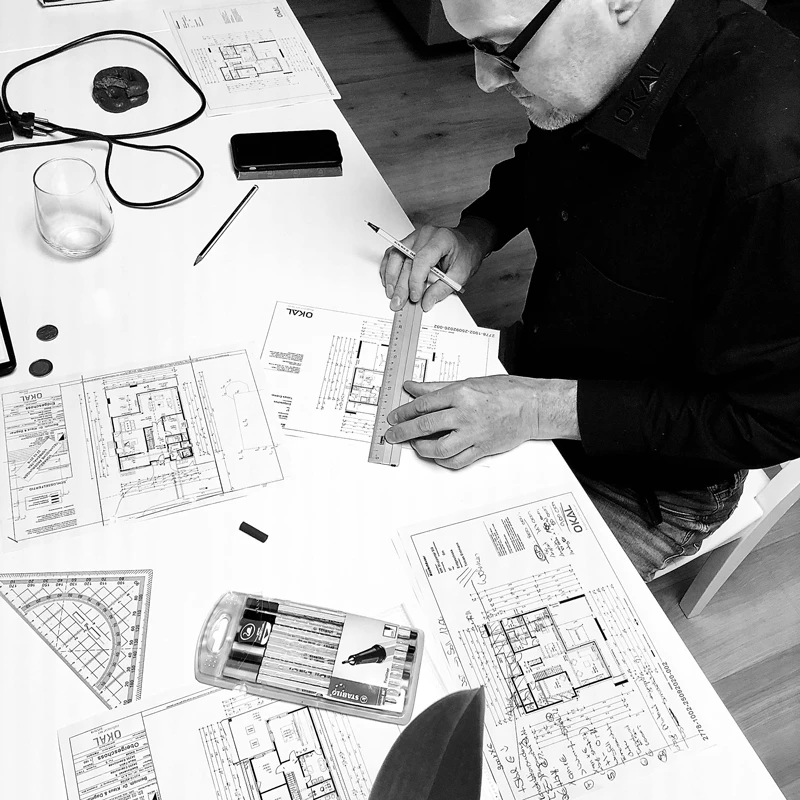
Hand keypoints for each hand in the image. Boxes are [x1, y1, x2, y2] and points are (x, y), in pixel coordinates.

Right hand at [379, 225, 482, 311]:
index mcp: (441, 239)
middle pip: (406, 260)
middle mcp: (425, 235)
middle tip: (398, 302)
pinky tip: (388, 281)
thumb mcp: (461, 274)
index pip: (421, 259)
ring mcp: (415, 237)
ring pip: (395, 255)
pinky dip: (389, 268)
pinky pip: (393, 253)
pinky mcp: (408, 242)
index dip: (415, 281)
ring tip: (391, 294)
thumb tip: (426, 302)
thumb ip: (443, 289)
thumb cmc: (465, 255)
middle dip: (401, 285)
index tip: (415, 296)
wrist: (466, 243)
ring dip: (390, 277)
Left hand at [385, 376, 579, 468]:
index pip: (423, 404)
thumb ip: (437, 387)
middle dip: (403, 431)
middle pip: (425, 425)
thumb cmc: (505, 392)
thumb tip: (413, 387)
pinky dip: (442, 461)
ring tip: (415, 445)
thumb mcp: (468, 381)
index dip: (404, 411)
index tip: (394, 416)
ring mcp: (473, 433)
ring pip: (439, 448)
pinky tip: (436, 456)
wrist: (532, 406)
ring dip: (422, 448)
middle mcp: (465, 413)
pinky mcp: (482, 448)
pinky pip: (457, 461)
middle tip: (393, 435)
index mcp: (461, 393)